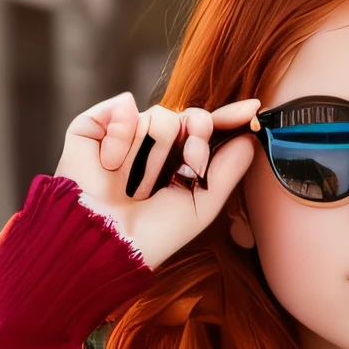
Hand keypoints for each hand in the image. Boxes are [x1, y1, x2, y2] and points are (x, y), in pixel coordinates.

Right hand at [55, 92, 259, 268]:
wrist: (105, 240)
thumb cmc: (152, 233)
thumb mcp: (202, 205)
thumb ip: (228, 171)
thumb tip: (250, 138)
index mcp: (178, 161)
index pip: (206, 131)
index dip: (229, 118)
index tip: (253, 109)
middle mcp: (152, 144)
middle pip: (189, 115)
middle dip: (196, 139)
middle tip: (189, 165)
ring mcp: (123, 133)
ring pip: (159, 114)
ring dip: (152, 155)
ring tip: (134, 185)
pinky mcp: (94, 126)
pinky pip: (123, 108)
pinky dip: (121, 137)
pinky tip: (111, 164)